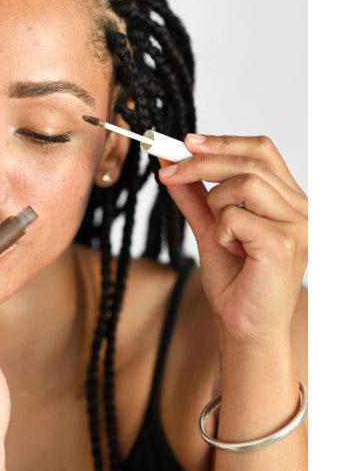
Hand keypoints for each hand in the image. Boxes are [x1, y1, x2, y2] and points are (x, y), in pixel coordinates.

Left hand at [157, 134, 307, 346]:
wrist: (244, 328)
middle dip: (201, 162)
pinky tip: (231, 250)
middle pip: (251, 159)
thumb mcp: (210, 227)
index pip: (262, 151)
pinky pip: (236, 216)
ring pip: (244, 182)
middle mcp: (301, 209)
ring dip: (216, 203)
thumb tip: (170, 163)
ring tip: (219, 231)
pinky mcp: (284, 243)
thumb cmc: (236, 283)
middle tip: (168, 169)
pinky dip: (221, 230)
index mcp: (290, 200)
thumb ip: (195, 196)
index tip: (187, 142)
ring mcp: (298, 225)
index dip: (224, 141)